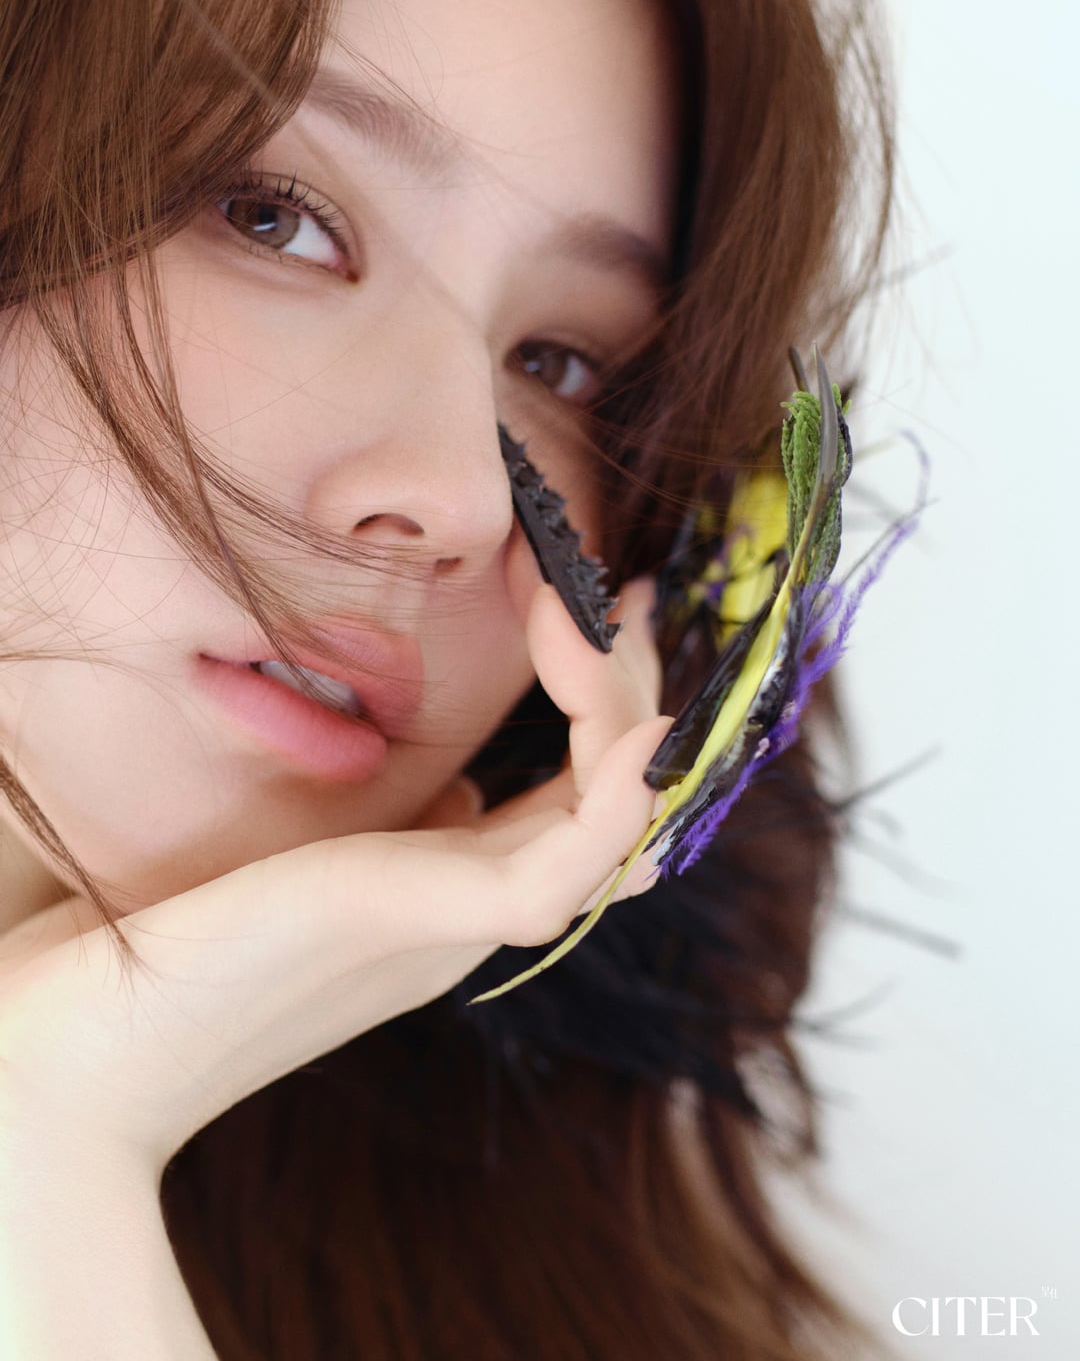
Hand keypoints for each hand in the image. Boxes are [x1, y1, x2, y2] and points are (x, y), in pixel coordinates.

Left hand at [0, 570, 668, 1175]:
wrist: (81, 1037)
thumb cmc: (175, 928)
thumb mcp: (311, 852)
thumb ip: (399, 827)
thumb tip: (466, 789)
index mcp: (458, 886)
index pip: (589, 793)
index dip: (610, 699)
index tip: (583, 601)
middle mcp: (484, 902)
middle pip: (621, 793)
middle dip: (631, 683)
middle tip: (615, 594)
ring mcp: (471, 918)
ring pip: (622, 814)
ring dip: (626, 701)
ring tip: (586, 613)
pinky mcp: (445, 919)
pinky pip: (582, 852)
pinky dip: (624, 779)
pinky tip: (613, 695)